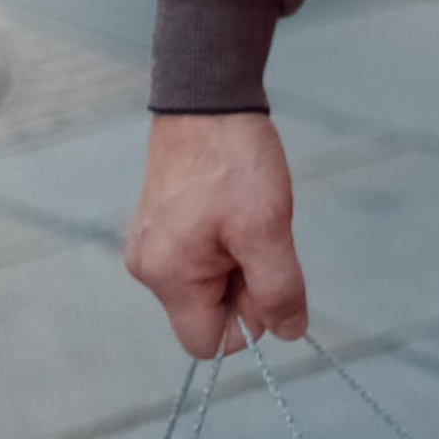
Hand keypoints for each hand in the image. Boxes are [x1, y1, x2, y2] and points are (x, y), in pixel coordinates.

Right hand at [125, 113, 308, 358]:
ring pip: (207, 283)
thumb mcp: (267, 228)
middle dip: (243, 285)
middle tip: (259, 235)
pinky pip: (198, 257)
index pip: (209, 342)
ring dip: (236, 261)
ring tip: (244, 215)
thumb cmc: (234, 160)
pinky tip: (231, 206)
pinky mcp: (160, 224)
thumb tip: (289, 333)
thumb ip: (279, 288)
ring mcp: (151, 244)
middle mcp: (148, 268)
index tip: (265, 271)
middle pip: (208, 312)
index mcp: (167, 276)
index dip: (249, 319)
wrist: (206, 97)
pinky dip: (223, 242)